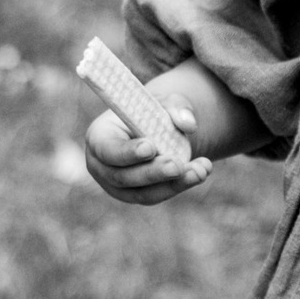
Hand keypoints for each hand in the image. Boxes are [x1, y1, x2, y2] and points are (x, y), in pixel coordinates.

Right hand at [85, 107, 209, 203]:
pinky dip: (179, 186)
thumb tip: (188, 123)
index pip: (107, 150)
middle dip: (153, 172)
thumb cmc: (150, 112)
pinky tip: (200, 173)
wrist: (153, 129)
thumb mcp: (162, 102)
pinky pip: (157, 196)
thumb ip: (176, 108)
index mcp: (99, 137)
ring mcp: (117, 186)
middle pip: (124, 177)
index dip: (127, 152)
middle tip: (177, 165)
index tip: (151, 148)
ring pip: (143, 193)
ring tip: (200, 170)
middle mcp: (102, 166)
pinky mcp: (136, 196)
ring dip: (173, 183)